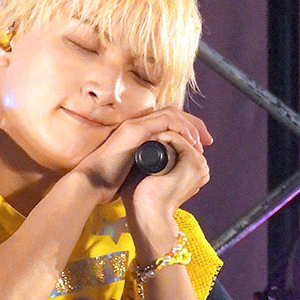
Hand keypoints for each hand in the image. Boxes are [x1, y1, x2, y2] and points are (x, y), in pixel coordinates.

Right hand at [76, 106, 210, 207]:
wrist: (91, 186)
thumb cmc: (108, 184)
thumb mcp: (135, 173)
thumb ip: (148, 168)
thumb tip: (164, 174)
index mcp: (138, 134)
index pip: (169, 122)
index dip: (188, 130)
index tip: (202, 146)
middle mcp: (137, 125)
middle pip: (174, 114)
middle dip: (195, 125)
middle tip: (208, 140)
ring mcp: (135, 126)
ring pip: (172, 114)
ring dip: (190, 126)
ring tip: (201, 143)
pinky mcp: (135, 131)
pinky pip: (165, 121)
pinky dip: (180, 128)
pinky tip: (189, 141)